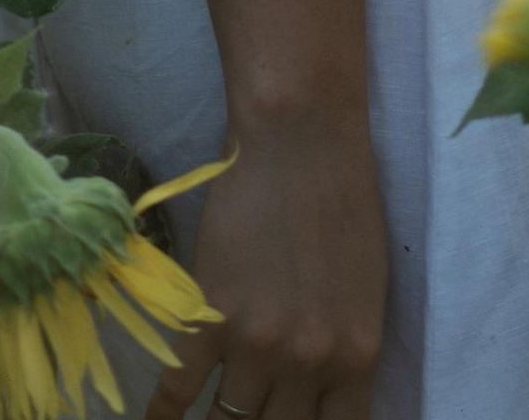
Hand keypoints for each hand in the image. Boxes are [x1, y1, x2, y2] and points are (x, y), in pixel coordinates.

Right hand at [143, 118, 387, 419]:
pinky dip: (162, 416)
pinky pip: (177, 389)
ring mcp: (254, 344)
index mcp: (356, 357)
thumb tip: (323, 400)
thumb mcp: (366, 289)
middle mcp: (307, 364)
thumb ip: (346, 350)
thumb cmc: (344, 200)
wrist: (301, 137)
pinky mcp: (207, 316)